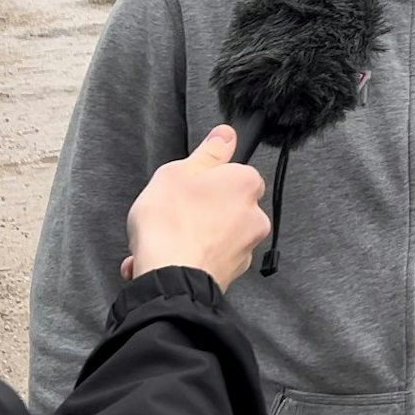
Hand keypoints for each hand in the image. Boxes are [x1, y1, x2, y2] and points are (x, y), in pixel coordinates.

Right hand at [121, 125, 269, 291]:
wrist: (169, 278)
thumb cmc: (172, 224)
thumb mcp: (178, 172)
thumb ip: (208, 152)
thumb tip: (226, 135)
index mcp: (245, 184)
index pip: (234, 173)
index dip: (205, 180)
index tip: (188, 186)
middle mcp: (255, 216)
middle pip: (224, 205)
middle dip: (198, 210)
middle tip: (170, 213)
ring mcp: (245, 247)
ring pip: (214, 234)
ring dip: (189, 237)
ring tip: (160, 241)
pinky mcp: (232, 273)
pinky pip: (208, 259)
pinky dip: (189, 258)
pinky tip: (163, 259)